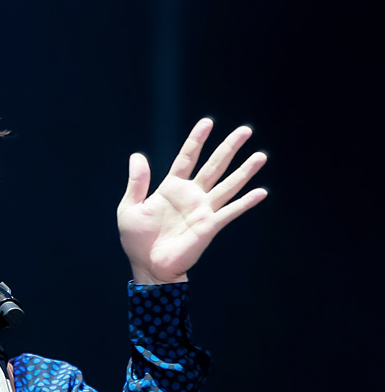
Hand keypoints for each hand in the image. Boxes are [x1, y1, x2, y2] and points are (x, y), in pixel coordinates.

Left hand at [117, 119, 266, 284]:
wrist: (149, 268)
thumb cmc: (137, 242)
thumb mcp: (129, 209)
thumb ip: (136, 183)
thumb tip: (137, 156)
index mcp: (172, 188)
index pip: (187, 157)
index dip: (197, 140)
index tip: (207, 123)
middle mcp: (191, 195)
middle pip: (214, 165)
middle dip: (229, 148)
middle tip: (245, 130)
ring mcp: (202, 210)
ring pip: (228, 185)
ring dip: (245, 171)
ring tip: (261, 156)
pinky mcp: (210, 226)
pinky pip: (231, 212)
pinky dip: (246, 203)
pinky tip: (261, 192)